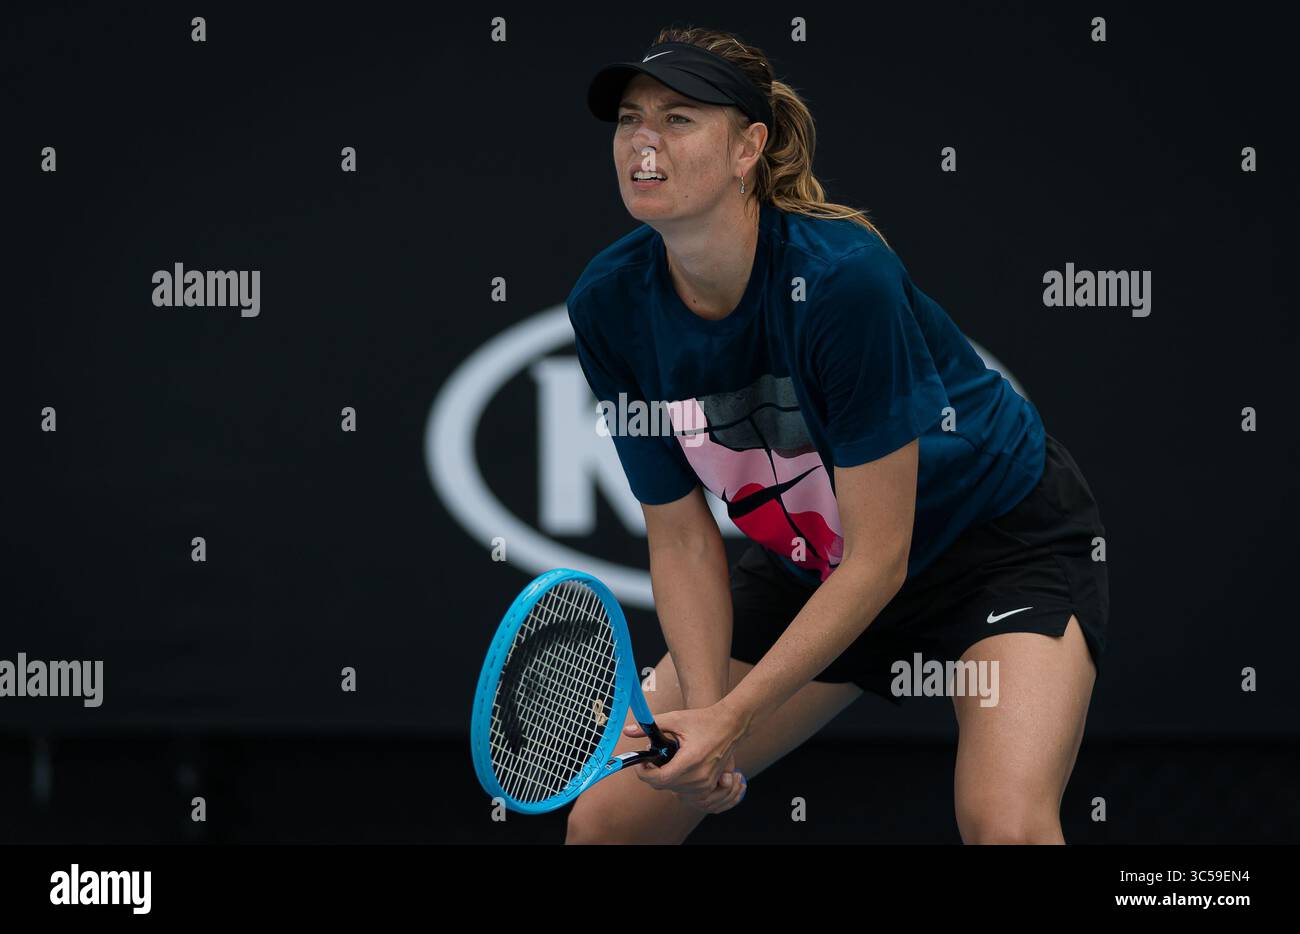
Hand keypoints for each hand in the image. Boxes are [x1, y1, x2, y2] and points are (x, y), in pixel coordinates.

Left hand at [624, 702, 749, 812]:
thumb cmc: (704, 720)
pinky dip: (678, 783)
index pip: (659, 779)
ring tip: (668, 759)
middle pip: (664, 786)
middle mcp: (699, 776)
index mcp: (690, 760)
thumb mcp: (675, 719)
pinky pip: (687, 793)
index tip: (641, 762)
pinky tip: (678, 767)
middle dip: (653, 773)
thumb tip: (628, 730)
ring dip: (665, 778)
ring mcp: (706, 783)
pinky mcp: (711, 785)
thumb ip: (651, 725)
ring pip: (674, 791)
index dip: (644, 773)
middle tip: (654, 755)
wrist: (730, 725)